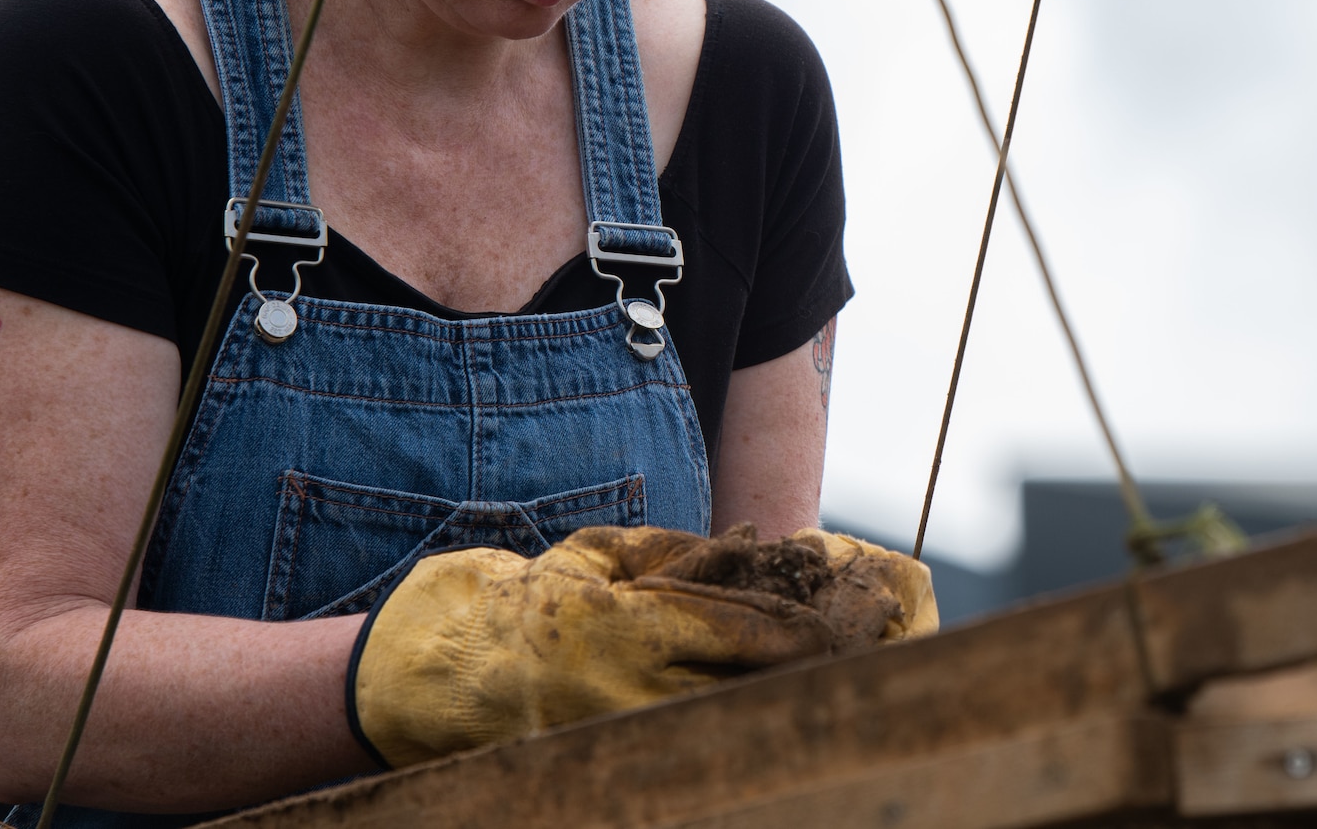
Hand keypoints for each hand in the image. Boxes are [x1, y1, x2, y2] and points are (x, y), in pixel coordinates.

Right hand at [350, 524, 934, 767]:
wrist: (445, 674)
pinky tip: (769, 710)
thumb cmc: (530, 602)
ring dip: (791, 702)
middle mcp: (641, 691)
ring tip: (838, 683)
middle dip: (819, 670)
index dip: (812, 629)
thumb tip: (759, 550)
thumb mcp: (605, 558)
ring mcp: (631, 738)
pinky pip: (700, 747)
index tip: (852, 618)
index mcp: (638, 627)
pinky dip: (743, 725)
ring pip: (740, 725)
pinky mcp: (620, 766)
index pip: (752, 634)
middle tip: (871, 652)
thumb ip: (683, 558)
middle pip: (759, 688)